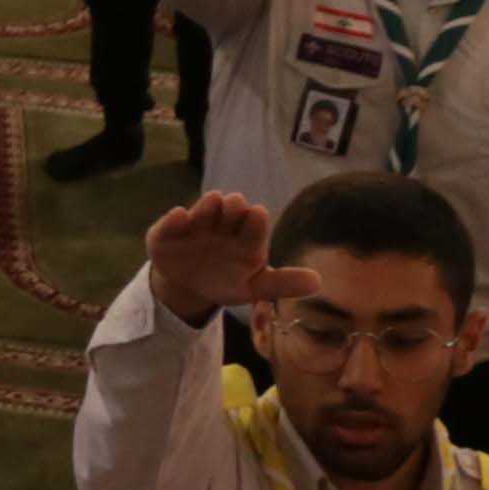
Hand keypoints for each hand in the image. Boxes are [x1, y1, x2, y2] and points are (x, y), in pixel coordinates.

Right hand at [140, 187, 313, 329]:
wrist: (189, 286)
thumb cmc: (227, 281)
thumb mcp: (255, 287)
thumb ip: (283, 283)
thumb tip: (319, 282)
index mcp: (247, 236)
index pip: (255, 223)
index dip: (256, 219)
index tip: (258, 215)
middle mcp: (223, 224)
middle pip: (230, 209)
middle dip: (234, 206)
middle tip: (236, 204)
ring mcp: (196, 226)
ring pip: (203, 210)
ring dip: (207, 206)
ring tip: (213, 202)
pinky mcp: (169, 232)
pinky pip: (170, 223)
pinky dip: (173, 220)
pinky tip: (179, 216)